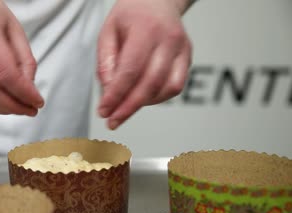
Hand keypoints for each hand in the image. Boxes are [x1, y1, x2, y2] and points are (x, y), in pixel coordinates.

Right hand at [0, 0, 43, 115]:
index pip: (6, 74)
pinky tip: (2, 104)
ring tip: (19, 108)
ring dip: (2, 110)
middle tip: (31, 109)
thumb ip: (24, 57)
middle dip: (14, 106)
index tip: (38, 101)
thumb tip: (29, 87)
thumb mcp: (12, 25)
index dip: (24, 93)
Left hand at [97, 0, 192, 128]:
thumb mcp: (108, 31)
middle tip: (113, 121)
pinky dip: (157, 97)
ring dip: (143, 104)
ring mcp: (182, 49)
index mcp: (145, 30)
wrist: (158, 0)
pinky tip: (142, 97)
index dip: (116, 95)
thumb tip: (108, 91)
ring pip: (167, 88)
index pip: (130, 70)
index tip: (104, 111)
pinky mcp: (188, 57)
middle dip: (129, 107)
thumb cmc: (131, 15)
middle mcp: (168, 39)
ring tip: (125, 107)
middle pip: (150, 83)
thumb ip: (106, 62)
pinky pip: (175, 86)